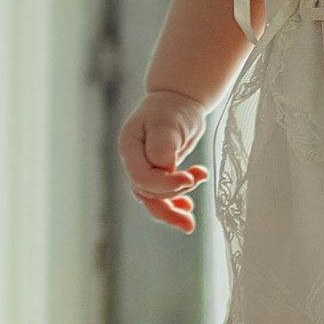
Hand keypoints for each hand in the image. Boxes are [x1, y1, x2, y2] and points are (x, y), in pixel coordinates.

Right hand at [119, 89, 209, 232]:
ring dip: (172, 211)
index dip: (165, 184)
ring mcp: (144, 169)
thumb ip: (162, 145)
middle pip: (147, 192)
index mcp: (130, 147)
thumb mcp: (168, 121)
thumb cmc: (173, 108)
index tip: (190, 179)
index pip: (141, 177)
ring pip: (153, 199)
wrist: (180, 100)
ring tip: (190, 223)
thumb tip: (164, 168)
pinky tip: (188, 208)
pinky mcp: (158, 174)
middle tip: (194, 200)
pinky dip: (175, 203)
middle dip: (171, 199)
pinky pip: (163, 196)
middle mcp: (134, 161)